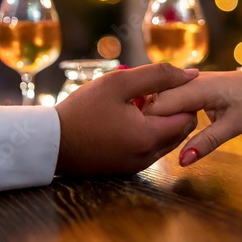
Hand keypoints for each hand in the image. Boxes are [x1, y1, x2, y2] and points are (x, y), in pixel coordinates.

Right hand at [55, 63, 198, 174]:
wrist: (51, 142)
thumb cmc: (83, 110)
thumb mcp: (119, 82)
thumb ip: (157, 75)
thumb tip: (190, 73)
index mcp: (149, 136)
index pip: (189, 118)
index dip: (183, 98)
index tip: (164, 87)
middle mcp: (148, 156)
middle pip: (181, 131)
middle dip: (174, 110)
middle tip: (150, 94)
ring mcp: (138, 165)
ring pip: (168, 141)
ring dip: (162, 121)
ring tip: (138, 104)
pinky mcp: (128, 168)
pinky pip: (152, 149)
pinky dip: (149, 132)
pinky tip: (129, 118)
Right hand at [147, 69, 241, 166]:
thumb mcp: (233, 126)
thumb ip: (207, 142)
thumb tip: (183, 161)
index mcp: (196, 89)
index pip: (160, 105)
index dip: (153, 124)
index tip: (155, 142)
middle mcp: (185, 81)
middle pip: (154, 100)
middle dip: (153, 121)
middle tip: (162, 141)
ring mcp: (182, 81)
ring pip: (156, 97)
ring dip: (157, 116)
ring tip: (165, 133)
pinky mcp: (182, 83)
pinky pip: (164, 96)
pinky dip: (163, 111)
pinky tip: (168, 124)